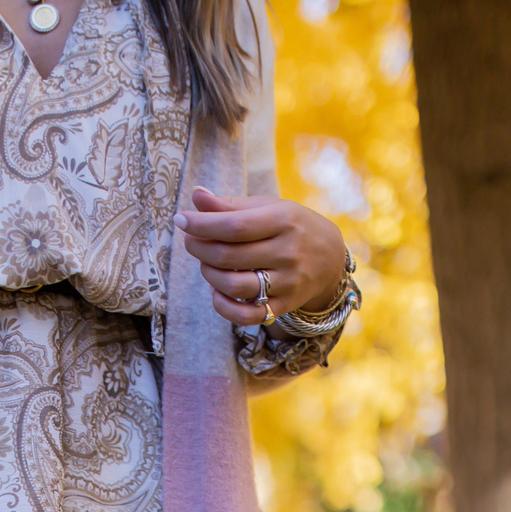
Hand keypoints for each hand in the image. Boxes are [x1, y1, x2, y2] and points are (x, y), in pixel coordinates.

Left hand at [176, 187, 347, 328]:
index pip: (235, 225)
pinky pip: (247, 316)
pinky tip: (217, 292)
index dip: (202, 224)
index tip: (181, 220)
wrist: (330, 257)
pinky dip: (224, 307)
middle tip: (192, 241)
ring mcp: (287, 282)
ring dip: (210, 275)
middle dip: (200, 248)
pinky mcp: (284, 306)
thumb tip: (196, 195)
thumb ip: (230, 205)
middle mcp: (288, 252)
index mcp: (283, 221)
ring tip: (207, 264)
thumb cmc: (289, 227)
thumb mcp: (266, 208)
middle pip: (230, 256)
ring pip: (235, 286)